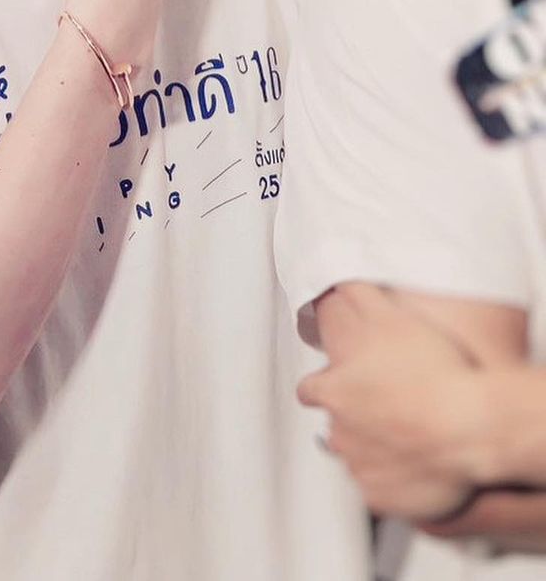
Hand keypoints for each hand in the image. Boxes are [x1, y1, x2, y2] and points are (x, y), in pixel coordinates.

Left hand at [299, 284, 488, 519]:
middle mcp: (339, 433)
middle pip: (333, 427)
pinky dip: (392, 482)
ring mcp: (360, 469)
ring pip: (356, 460)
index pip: (309, 391)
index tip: (337, 387)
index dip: (323, 388)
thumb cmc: (430, 370)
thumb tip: (335, 278)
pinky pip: (381, 491)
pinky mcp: (383, 498)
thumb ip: (358, 297)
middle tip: (382, 413)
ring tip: (402, 439)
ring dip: (372, 451)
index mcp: (334, 392)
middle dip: (350, 421)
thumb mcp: (389, 317)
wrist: (467, 426)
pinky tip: (413, 467)